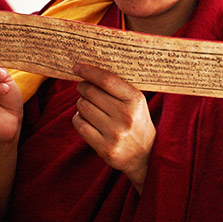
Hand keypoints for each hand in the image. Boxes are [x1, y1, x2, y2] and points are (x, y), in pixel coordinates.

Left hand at [72, 64, 155, 193]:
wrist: (145, 155)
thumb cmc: (136, 121)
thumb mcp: (136, 102)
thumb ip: (118, 87)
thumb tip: (89, 70)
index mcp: (135, 100)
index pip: (107, 80)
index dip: (89, 71)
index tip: (77, 67)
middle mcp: (126, 116)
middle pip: (91, 92)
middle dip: (83, 87)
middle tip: (83, 87)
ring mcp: (115, 134)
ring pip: (83, 107)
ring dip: (82, 103)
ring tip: (90, 106)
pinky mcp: (104, 148)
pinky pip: (79, 124)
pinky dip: (79, 118)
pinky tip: (87, 119)